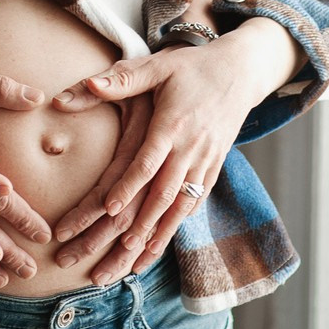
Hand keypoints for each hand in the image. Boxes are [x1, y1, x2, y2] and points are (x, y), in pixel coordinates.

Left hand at [52, 29, 278, 266]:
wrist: (240, 71)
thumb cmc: (192, 67)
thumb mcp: (157, 66)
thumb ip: (123, 79)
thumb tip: (88, 83)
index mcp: (173, 124)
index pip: (149, 161)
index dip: (130, 185)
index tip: (109, 208)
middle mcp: (191, 147)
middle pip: (163, 193)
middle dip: (139, 225)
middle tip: (115, 249)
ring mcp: (206, 160)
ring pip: (181, 205)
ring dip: (159, 234)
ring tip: (135, 262)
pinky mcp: (214, 167)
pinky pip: (195, 202)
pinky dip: (178, 225)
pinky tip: (161, 242)